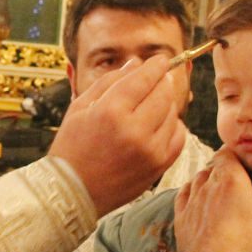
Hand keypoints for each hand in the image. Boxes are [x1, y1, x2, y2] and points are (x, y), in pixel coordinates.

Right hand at [49, 55, 186, 214]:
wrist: (72, 191)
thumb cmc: (71, 147)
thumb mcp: (80, 108)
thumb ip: (109, 82)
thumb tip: (136, 64)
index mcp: (111, 112)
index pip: (145, 78)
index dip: (156, 65)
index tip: (160, 60)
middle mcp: (134, 130)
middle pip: (163, 93)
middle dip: (162, 82)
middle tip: (157, 80)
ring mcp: (150, 150)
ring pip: (173, 114)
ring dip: (165, 105)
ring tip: (150, 107)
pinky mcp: (158, 166)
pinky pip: (179, 137)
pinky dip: (173, 127)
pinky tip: (160, 125)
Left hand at [173, 149, 251, 251]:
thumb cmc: (243, 246)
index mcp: (231, 180)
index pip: (228, 152)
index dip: (236, 155)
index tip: (244, 162)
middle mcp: (209, 184)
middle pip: (215, 165)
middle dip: (225, 169)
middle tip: (237, 181)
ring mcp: (192, 198)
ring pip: (198, 177)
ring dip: (208, 180)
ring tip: (220, 191)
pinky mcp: (181, 213)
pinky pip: (184, 192)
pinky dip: (192, 191)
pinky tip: (198, 197)